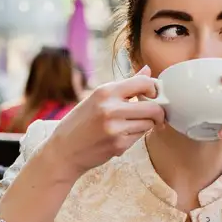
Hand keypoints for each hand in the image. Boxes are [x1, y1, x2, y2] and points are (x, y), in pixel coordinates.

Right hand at [44, 66, 165, 180]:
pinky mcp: (118, 146)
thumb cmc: (79, 123)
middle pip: (153, 107)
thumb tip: (147, 70)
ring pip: (148, 124)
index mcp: (105, 91)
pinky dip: (134, 136)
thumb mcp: (97, 98)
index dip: (153, 89)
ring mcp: (115, 128)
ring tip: (130, 126)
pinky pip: (139, 137)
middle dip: (158, 112)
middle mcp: (110, 108)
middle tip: (154, 115)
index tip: (152, 95)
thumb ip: (125, 85)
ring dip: (145, 125)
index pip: (143, 82)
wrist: (63, 151)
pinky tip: (119, 137)